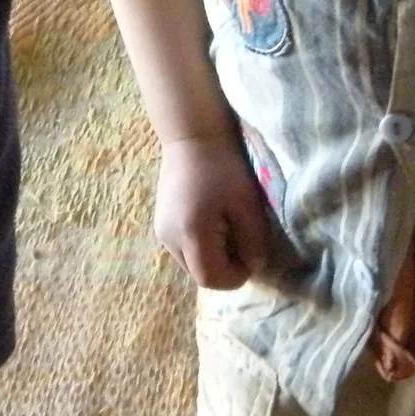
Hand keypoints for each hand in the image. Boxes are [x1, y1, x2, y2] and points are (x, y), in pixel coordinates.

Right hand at [154, 133, 273, 290]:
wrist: (191, 136)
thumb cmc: (224, 166)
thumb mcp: (248, 203)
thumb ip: (254, 241)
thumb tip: (254, 266)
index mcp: (191, 234)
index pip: (211, 279)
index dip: (236, 276)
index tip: (253, 255)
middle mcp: (169, 239)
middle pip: (199, 275)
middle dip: (225, 268)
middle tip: (243, 243)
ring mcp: (161, 233)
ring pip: (191, 265)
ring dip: (213, 259)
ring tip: (228, 230)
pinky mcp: (160, 225)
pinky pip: (183, 250)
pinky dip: (201, 248)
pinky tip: (213, 223)